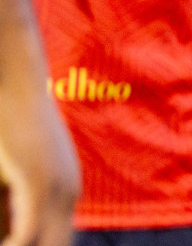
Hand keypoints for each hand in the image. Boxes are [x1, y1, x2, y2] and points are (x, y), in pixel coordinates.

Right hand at [0, 88, 79, 245]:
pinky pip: (24, 236)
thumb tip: (15, 231)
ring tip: (12, 243)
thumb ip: (10, 203)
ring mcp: (56, 190)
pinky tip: (5, 244)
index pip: (56, 242)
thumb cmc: (5, 126)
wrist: (13, 81)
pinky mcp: (38, 184)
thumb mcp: (8, 175)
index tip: (22, 244)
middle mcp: (67, 195)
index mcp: (63, 193)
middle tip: (18, 245)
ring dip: (19, 245)